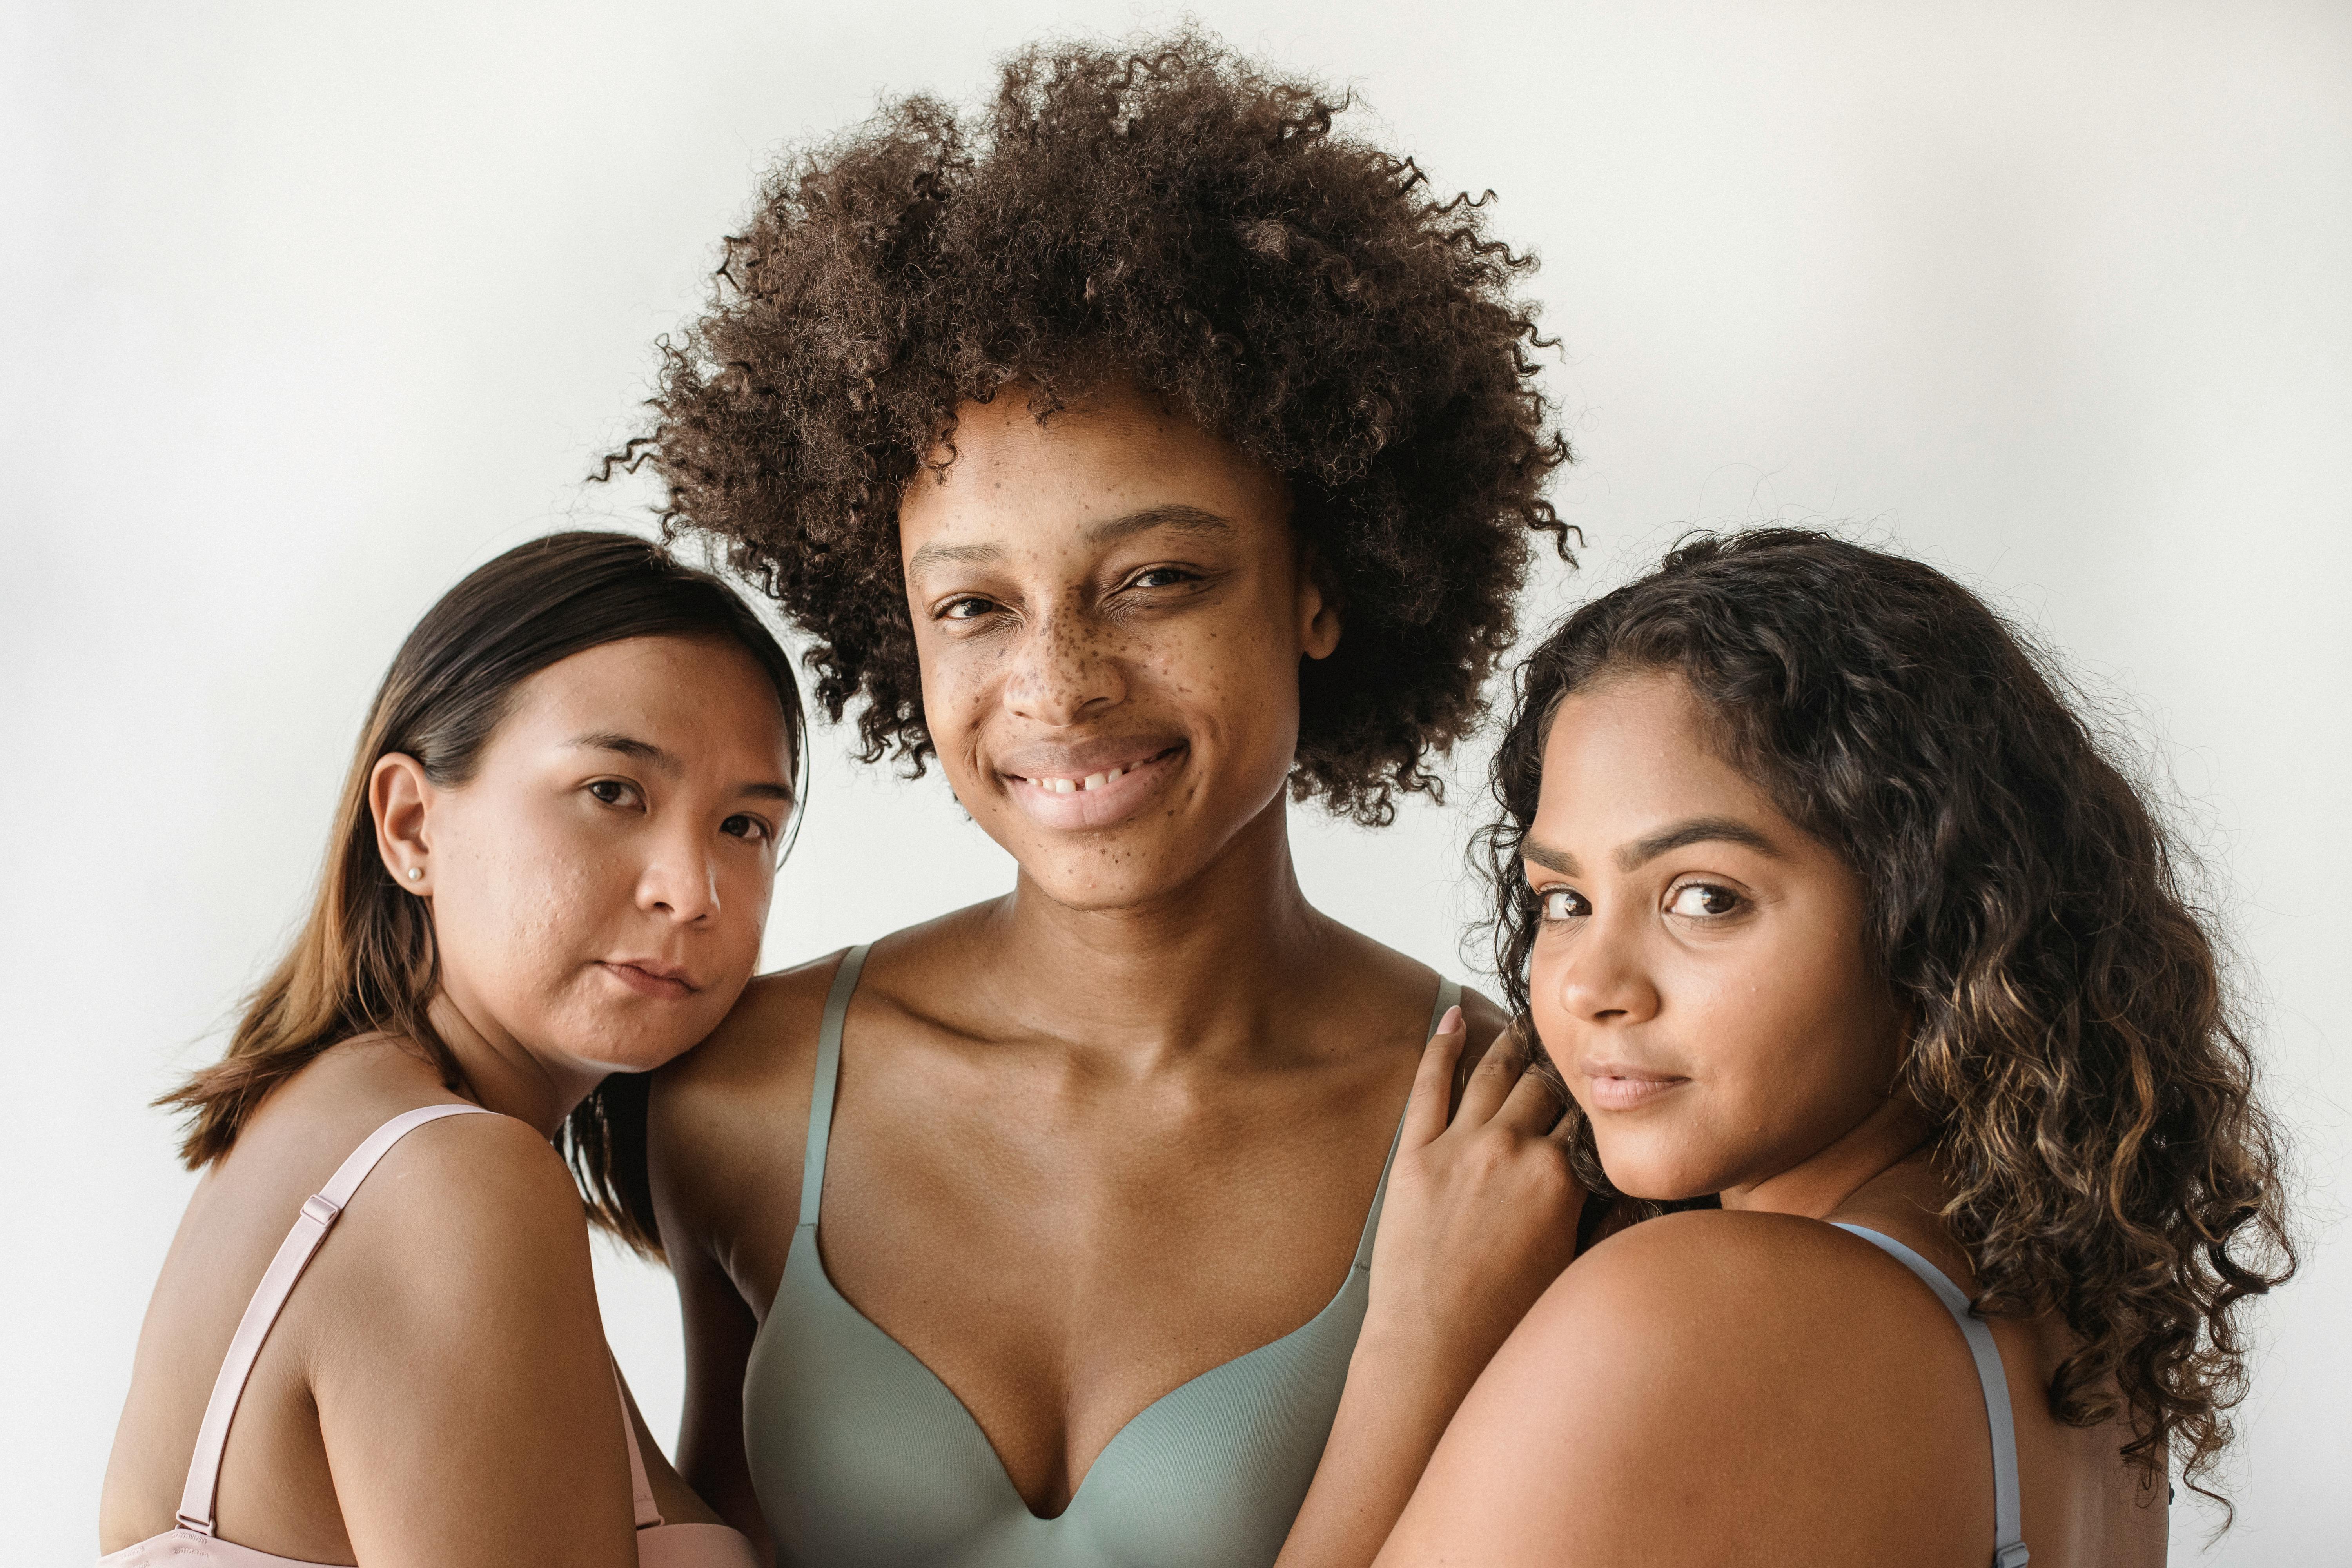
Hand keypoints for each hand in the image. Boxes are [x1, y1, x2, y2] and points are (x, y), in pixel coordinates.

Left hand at [1363, 1009, 1582, 1382]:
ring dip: (1511, 1044)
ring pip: (1493, 1075)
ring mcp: (1460, 1146)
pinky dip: (1441, 1046)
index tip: (1605, 1079)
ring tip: (1522, 1022)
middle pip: (1546, 1088)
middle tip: (1567, 1042)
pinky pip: (1430, 1085)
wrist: (1435, 1348)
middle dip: (1560, 1066)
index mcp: (1559, 1177)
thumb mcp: (1574, 1267)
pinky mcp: (1414, 1154)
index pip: (1588, 1117)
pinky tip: (1452, 1018)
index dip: (1598, 1098)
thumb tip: (1633, 1190)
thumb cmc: (1507, 1322)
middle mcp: (1513, 1149)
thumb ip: (1604, 1220)